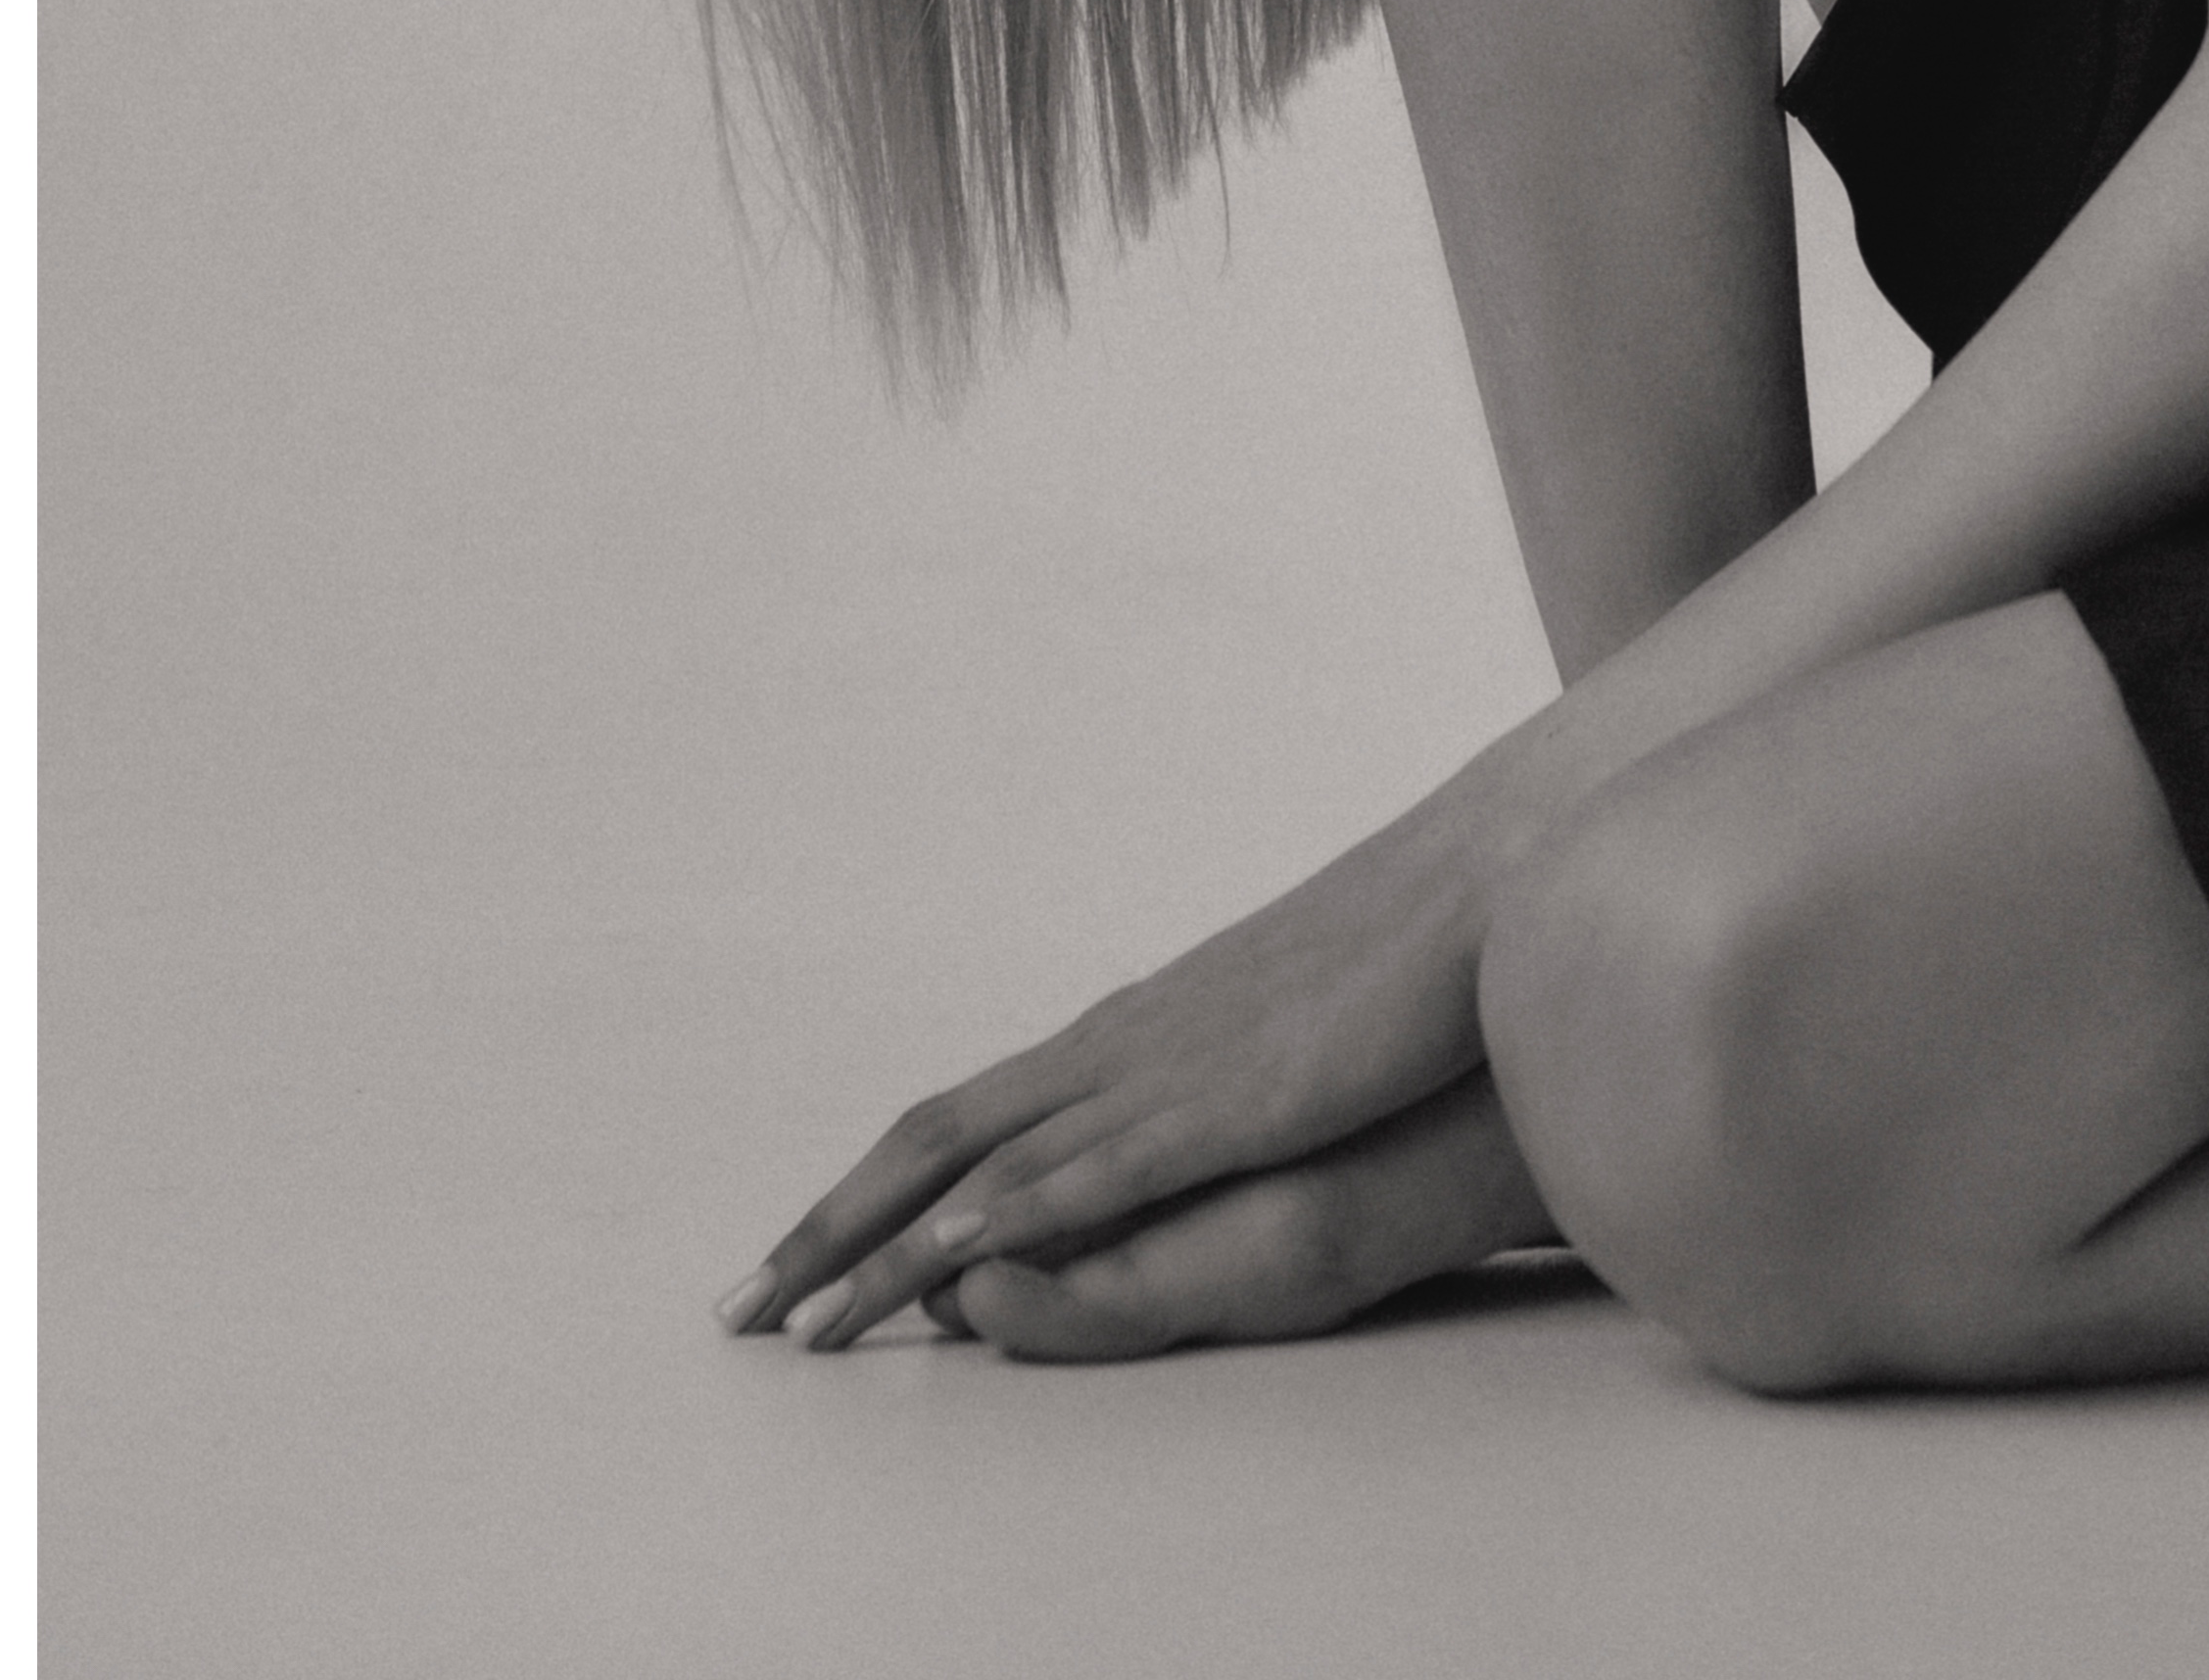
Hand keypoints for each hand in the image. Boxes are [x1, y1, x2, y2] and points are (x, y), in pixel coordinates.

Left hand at [727, 769, 1524, 1351]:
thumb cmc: (1388, 964)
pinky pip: (1084, 1169)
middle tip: (737, 1311)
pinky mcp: (1217, 1099)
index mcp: (1126, 1030)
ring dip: (874, 1246)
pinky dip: (998, 1217)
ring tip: (796, 1319)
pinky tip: (938, 1258)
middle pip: (928, 1138)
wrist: (1471, 890)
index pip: (960, 1115)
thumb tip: (1172, 1099)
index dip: (866, 1188)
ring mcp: (1158, 1068)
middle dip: (823, 1229)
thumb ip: (1208, 1066)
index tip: (794, 1253)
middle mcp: (1113, 1043)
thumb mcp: (1275, 1026)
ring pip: (975, 1163)